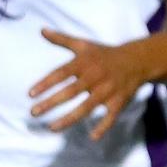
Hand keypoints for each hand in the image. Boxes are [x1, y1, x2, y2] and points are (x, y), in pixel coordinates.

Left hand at [31, 30, 148, 139]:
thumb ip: (61, 40)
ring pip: (86, 107)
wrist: (136, 60)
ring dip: (69, 119)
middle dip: (51, 103)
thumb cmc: (104, 54)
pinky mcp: (118, 101)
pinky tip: (92, 137)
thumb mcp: (83, 44)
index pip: (61, 73)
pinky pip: (110, 116)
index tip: (30, 94)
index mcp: (84, 63)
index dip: (45, 83)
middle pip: (70, 92)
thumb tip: (41, 30)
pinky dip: (103, 126)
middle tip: (34, 113)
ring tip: (51, 128)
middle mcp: (94, 76)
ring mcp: (107, 90)